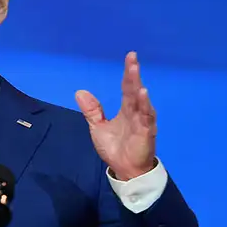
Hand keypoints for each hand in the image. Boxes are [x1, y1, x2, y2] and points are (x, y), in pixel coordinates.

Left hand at [75, 51, 156, 180]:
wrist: (124, 169)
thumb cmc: (115, 148)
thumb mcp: (98, 127)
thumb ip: (92, 111)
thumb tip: (80, 92)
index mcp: (126, 110)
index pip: (127, 87)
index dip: (128, 73)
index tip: (130, 56)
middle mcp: (136, 112)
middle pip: (134, 90)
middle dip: (133, 74)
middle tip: (132, 58)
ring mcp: (143, 121)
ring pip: (141, 101)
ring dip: (138, 86)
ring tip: (135, 71)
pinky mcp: (146, 132)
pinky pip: (146, 117)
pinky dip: (145, 105)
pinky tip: (143, 94)